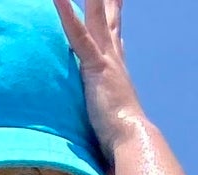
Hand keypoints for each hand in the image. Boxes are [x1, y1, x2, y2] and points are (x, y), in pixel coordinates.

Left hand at [51, 0, 143, 153]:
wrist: (129, 138)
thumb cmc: (120, 135)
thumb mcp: (111, 110)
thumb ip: (107, 100)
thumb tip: (106, 105)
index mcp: (116, 65)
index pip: (114, 32)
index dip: (113, 12)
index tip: (115, 0)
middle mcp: (113, 56)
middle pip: (108, 16)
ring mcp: (105, 58)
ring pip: (95, 16)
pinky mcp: (95, 65)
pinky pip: (78, 34)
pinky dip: (67, 14)